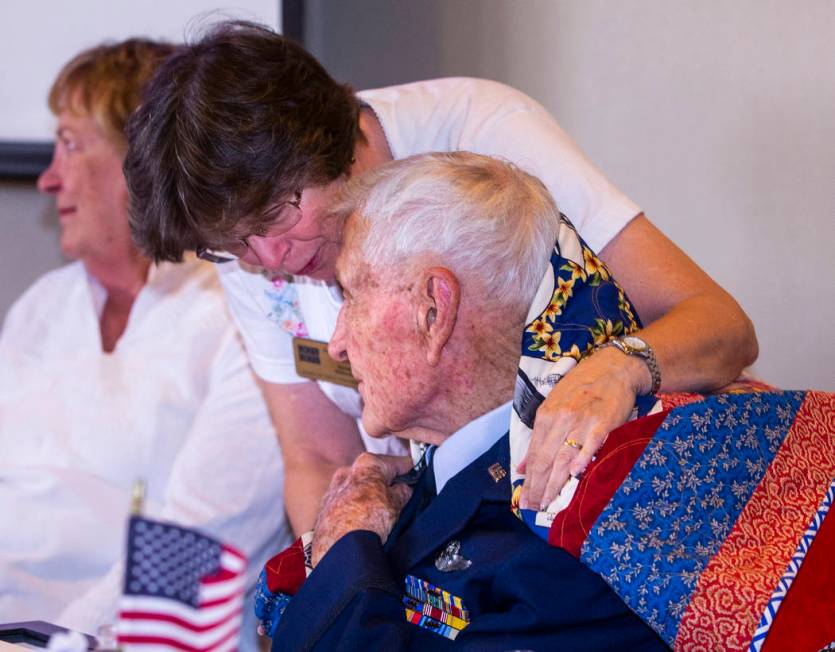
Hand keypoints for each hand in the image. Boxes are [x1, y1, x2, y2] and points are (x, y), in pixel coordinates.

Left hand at [311, 452, 413, 565]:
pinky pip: (347, 503)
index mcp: (368, 463)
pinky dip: (356, 508)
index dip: (411, 470)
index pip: (397, 463)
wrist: (340, 550)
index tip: (418, 474)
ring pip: (360, 489)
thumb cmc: (368, 522)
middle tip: (404, 497)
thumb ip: (403, 492)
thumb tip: (405, 489)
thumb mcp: (397, 504)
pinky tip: (365, 522)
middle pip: (376, 474)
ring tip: (385, 514)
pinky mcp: (325, 508)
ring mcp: (334, 489)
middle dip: (389, 484)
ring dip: (371, 496)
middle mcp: (347, 471)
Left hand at [517, 346, 649, 510]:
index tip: (524, 500)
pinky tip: (575, 476)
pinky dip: (582, 460)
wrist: (614, 368)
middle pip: (545, 459)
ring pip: (563, 457)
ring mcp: (581, 421)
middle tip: (532, 508)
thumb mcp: (553, 406)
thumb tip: (521, 467)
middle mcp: (560, 419)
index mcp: (546, 415)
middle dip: (537, 487)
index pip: (534, 454)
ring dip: (554, 483)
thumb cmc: (582, 387)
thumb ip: (538, 437)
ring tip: (547, 503)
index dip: (528, 480)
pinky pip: (590, 445)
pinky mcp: (603, 423)